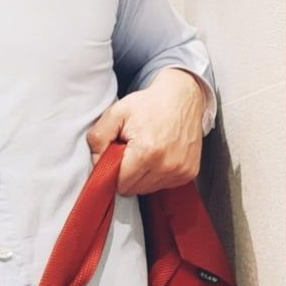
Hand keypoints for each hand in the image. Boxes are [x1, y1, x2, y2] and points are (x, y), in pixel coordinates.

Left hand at [87, 68, 204, 195]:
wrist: (181, 96)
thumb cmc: (148, 104)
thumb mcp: (115, 113)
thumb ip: (98, 138)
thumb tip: (96, 163)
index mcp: (146, 152)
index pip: (120, 183)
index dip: (113, 171)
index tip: (116, 156)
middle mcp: (166, 165)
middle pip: (134, 189)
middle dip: (127, 174)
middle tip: (130, 151)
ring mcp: (180, 170)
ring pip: (148, 189)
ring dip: (142, 176)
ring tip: (145, 152)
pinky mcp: (189, 172)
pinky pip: (164, 184)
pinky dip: (157, 174)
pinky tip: (158, 155)